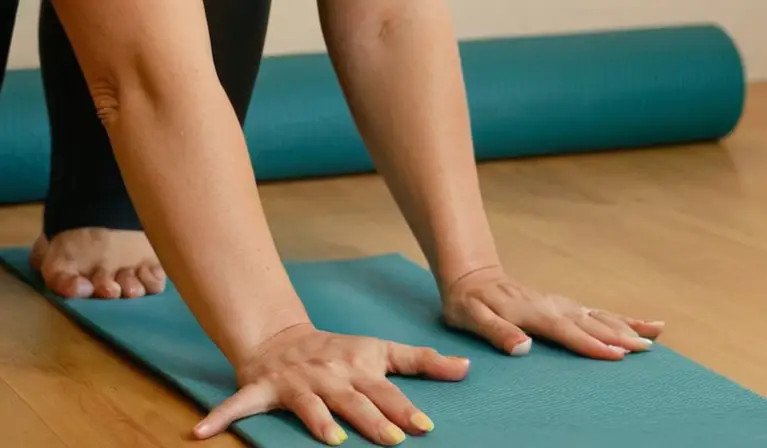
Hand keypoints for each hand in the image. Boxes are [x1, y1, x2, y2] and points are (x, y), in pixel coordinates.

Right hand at [192, 323, 470, 445]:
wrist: (283, 339)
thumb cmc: (340, 351)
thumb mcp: (381, 350)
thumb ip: (422, 361)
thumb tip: (467, 369)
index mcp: (357, 367)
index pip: (385, 390)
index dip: (404, 407)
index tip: (424, 426)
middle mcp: (328, 375)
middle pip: (353, 399)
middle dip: (372, 418)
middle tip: (392, 438)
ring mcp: (295, 383)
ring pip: (308, 404)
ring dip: (318, 421)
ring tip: (332, 439)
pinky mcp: (261, 389)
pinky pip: (239, 403)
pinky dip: (221, 416)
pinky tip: (203, 433)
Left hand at [441, 267, 664, 358]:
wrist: (471, 276)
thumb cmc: (467, 302)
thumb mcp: (471, 318)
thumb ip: (497, 332)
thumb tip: (524, 348)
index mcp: (531, 312)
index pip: (564, 331)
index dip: (589, 343)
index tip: (615, 354)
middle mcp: (551, 306)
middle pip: (589, 322)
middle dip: (619, 335)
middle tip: (647, 348)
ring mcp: (559, 304)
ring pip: (597, 315)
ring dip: (626, 325)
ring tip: (655, 334)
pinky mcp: (563, 305)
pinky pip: (595, 311)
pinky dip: (619, 317)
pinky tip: (642, 323)